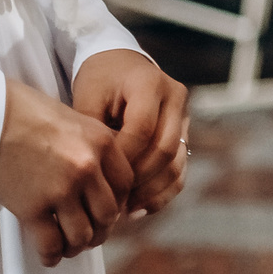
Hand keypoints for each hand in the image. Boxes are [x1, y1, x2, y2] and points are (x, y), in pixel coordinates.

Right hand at [0, 78, 137, 264]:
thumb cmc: (26, 113)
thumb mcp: (75, 120)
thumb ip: (93, 147)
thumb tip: (102, 178)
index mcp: (102, 142)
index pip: (125, 185)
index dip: (118, 203)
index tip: (109, 211)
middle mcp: (87, 168)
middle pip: (108, 214)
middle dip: (101, 230)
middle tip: (92, 234)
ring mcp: (61, 190)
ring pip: (83, 235)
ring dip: (77, 246)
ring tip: (70, 246)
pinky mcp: (32, 209)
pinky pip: (51, 244)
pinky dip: (52, 255)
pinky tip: (50, 255)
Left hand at [72, 48, 190, 217]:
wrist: (119, 63)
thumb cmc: (99, 80)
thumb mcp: (88, 98)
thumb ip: (94, 135)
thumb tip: (97, 179)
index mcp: (151, 84)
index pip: (142, 131)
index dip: (122, 160)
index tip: (98, 181)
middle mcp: (176, 99)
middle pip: (165, 150)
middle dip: (137, 181)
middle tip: (111, 202)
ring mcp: (184, 117)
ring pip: (177, 164)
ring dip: (151, 191)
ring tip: (124, 211)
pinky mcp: (184, 133)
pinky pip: (180, 169)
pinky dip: (162, 192)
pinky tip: (139, 209)